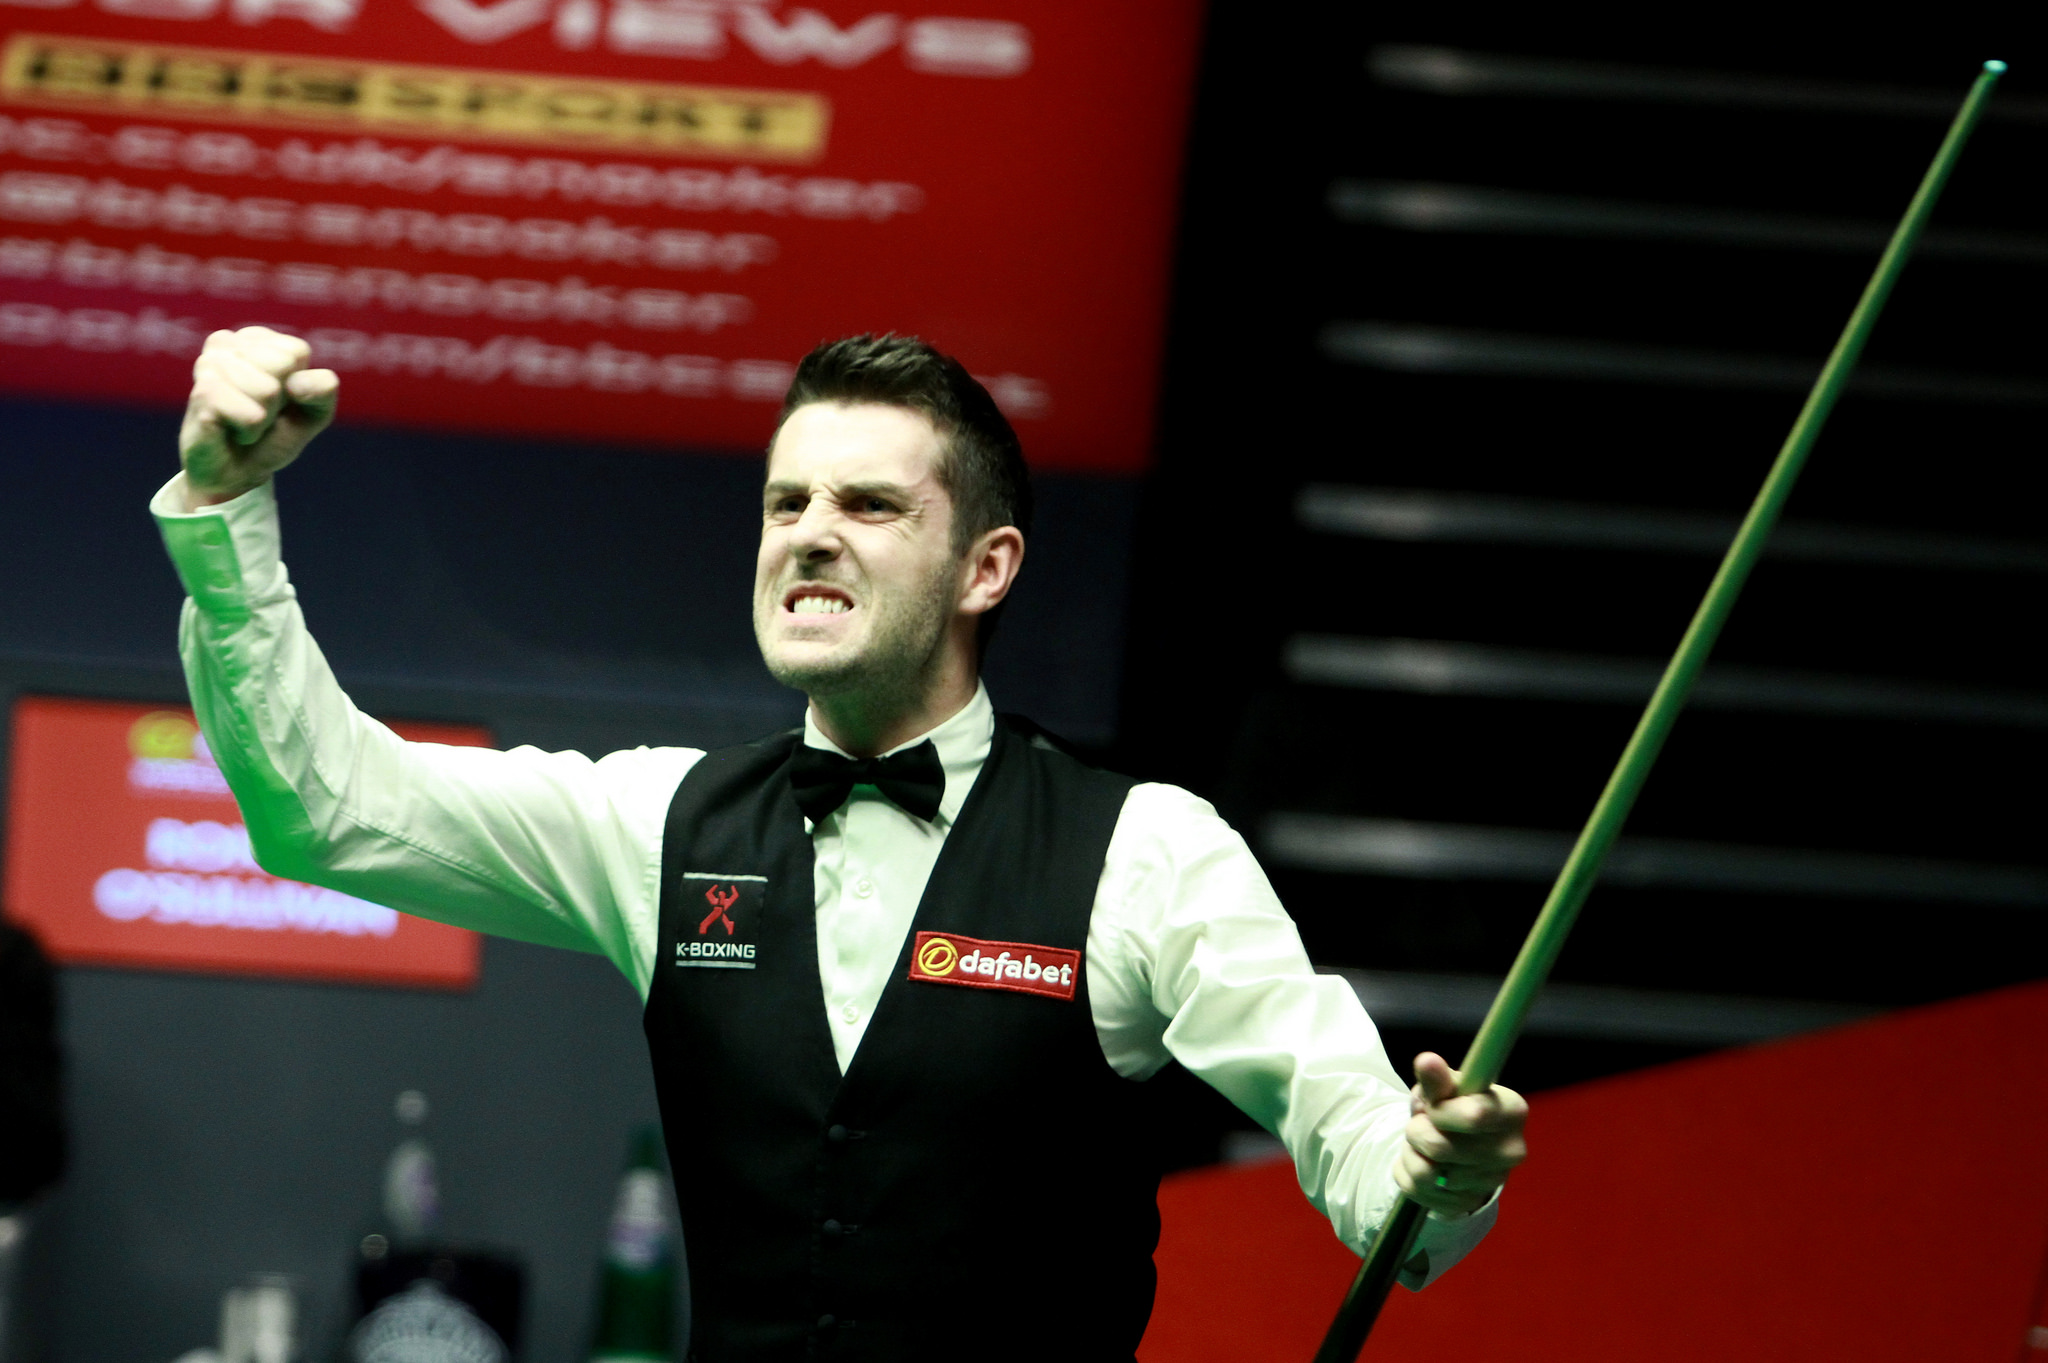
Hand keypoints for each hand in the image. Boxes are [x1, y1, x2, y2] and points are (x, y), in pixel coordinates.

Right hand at [178, 327, 337, 506]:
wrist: (235, 472)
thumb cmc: (273, 435)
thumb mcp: (313, 412)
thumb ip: (323, 389)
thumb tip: (297, 383)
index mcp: (257, 340)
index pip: (297, 351)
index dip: (297, 386)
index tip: (280, 399)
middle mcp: (227, 345)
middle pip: (282, 364)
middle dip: (279, 399)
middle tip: (261, 412)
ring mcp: (209, 366)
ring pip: (267, 390)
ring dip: (264, 418)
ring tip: (245, 421)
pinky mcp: (201, 394)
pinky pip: (251, 414)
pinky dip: (250, 431)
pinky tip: (232, 431)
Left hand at [1393, 1052, 1527, 1216]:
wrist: (1458, 1144)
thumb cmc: (1453, 1106)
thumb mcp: (1445, 1087)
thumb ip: (1436, 1078)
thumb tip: (1427, 1061)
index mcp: (1513, 1111)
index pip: (1473, 1116)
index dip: (1440, 1111)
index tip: (1431, 1105)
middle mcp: (1511, 1150)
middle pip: (1441, 1147)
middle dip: (1416, 1131)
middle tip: (1420, 1123)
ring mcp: (1492, 1182)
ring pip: (1425, 1172)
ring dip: (1410, 1153)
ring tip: (1420, 1143)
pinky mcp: (1469, 1203)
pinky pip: (1417, 1190)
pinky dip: (1408, 1173)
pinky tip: (1422, 1162)